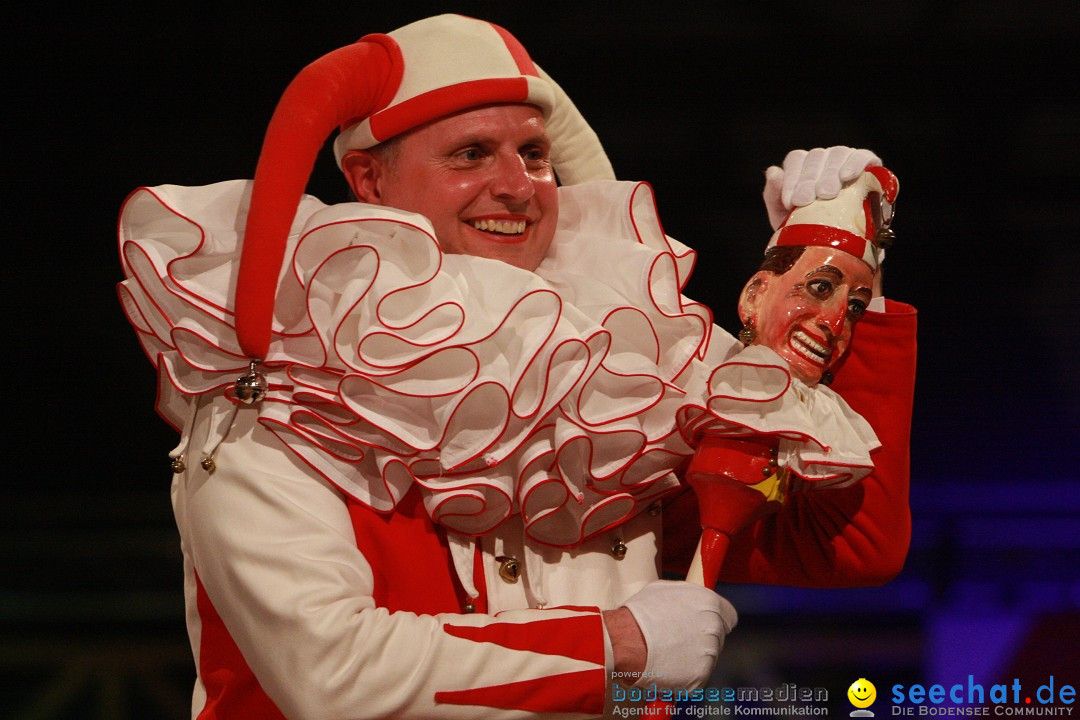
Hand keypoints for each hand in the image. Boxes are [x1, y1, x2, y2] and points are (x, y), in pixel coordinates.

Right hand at [606, 580, 736, 690]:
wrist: (626, 640)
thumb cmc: (640, 613)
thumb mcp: (665, 590)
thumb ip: (687, 597)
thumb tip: (692, 601)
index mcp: (710, 603)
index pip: (729, 617)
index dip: (716, 620)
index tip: (702, 625)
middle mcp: (715, 629)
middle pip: (717, 638)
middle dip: (700, 640)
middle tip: (676, 640)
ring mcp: (709, 655)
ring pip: (705, 658)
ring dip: (691, 658)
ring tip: (666, 653)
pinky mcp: (700, 677)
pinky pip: (695, 677)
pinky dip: (683, 675)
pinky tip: (665, 667)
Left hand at [763, 146, 881, 229]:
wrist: (834, 247)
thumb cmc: (807, 229)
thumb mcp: (784, 216)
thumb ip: (773, 195)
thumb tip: (773, 171)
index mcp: (802, 168)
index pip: (796, 159)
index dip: (792, 178)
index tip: (792, 202)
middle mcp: (824, 160)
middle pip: (816, 156)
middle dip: (809, 179)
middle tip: (807, 201)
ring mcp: (846, 160)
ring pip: (838, 153)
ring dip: (830, 172)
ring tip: (826, 194)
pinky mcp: (869, 166)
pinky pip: (863, 156)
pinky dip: (856, 162)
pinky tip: (848, 176)